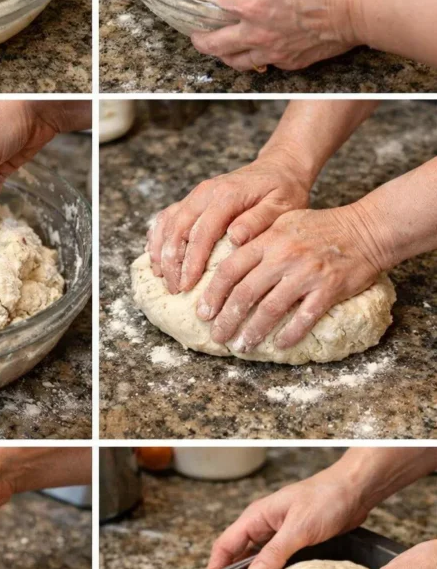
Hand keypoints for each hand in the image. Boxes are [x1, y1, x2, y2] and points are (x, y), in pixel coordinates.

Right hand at [147, 155, 310, 295]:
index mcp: (227, 195)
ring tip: (162, 278)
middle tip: (174, 288)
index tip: (187, 284)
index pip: (202, 231)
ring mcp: (196, 195)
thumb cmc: (283, 191)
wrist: (279, 168)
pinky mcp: (192, 200)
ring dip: (161, 251)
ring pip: (168, 223)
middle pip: (178, 228)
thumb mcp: (281, 206)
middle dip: (171, 261)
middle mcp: (206, 192)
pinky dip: (157, 237)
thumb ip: (259, 221)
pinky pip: (167, 217)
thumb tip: (234, 238)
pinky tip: (156, 257)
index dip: (191, 260)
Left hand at [192, 0, 369, 71]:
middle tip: (195, 35)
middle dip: (200, 38)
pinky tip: (255, 49)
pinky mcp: (289, 62)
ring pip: (235, 61)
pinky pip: (262, 63)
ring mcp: (272, 51)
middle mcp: (256, 33)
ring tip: (220, 47)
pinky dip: (253, 57)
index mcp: (251, 4)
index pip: (217, 1)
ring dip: (222, 54)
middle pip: (214, 44)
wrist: (356, 9)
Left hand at [198, 205, 384, 352]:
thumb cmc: (321, 227)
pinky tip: (279, 345)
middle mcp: (283, 256)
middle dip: (227, 319)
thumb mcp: (283, 223)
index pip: (230, 269)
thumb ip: (257, 240)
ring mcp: (306, 274)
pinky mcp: (329, 289)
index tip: (203, 312)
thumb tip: (228, 264)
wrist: (366, 229)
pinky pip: (305, 317)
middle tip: (217, 336)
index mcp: (268, 240)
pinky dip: (290, 334)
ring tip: (242, 346)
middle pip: (245, 293)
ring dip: (253, 331)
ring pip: (271, 309)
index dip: (213, 294)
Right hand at [206, 465, 367, 568]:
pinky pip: (278, 561)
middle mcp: (264, 525)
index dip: (215, 565)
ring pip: (259, 559)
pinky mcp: (296, 541)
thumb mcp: (299, 527)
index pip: (226, 543)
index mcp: (257, 517)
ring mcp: (280, 534)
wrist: (354, 490)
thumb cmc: (326, 499)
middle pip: (239, 553)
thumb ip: (275, 551)